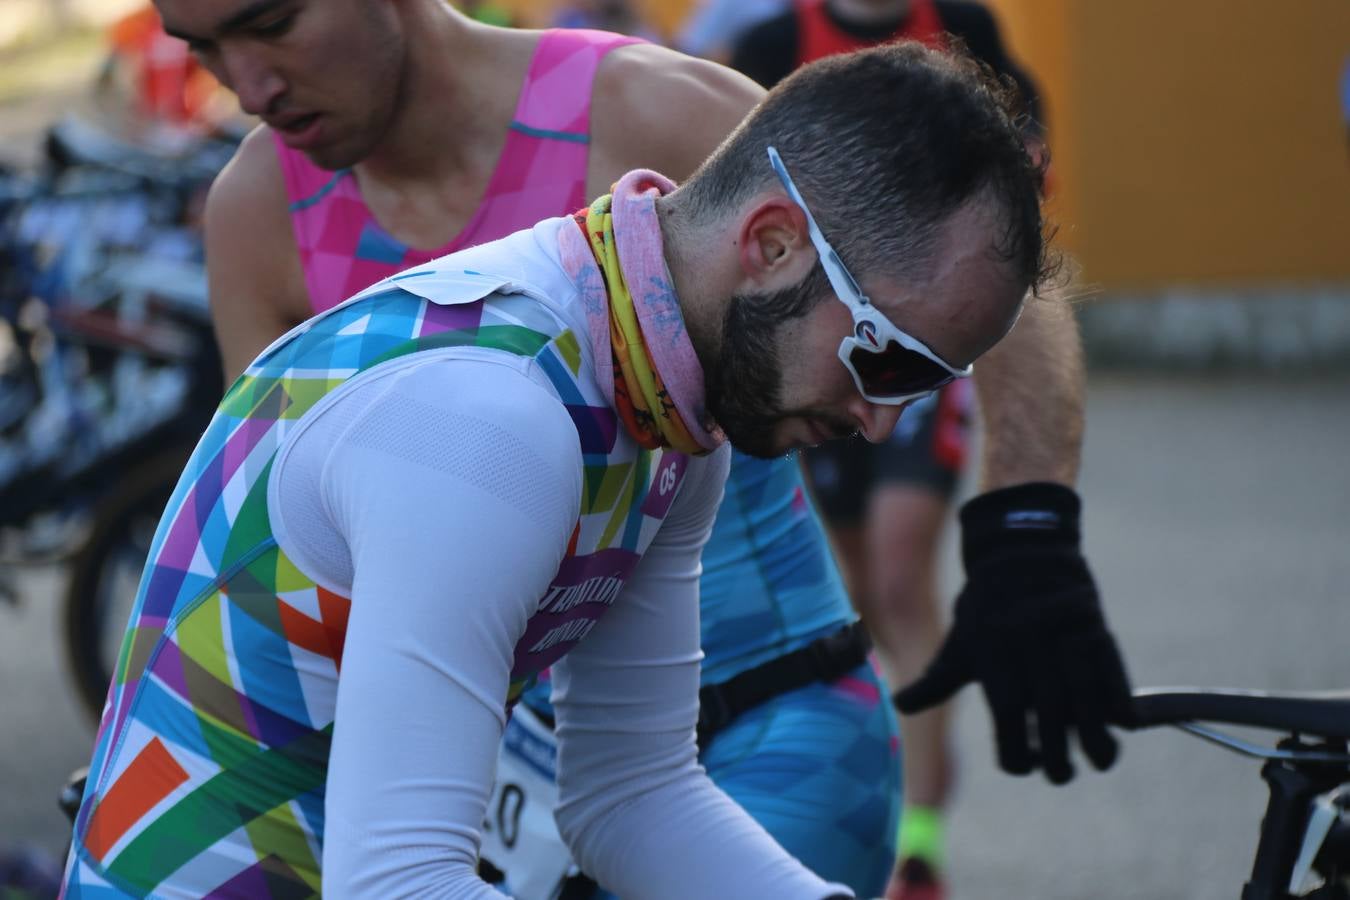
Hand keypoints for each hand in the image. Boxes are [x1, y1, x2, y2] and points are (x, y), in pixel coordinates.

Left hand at [892, 482, 1133, 783]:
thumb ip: (934, 683)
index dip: (1022, 763)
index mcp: (996, 676)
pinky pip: (1117, 687)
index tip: (1029, 760)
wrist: (1021, 553)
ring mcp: (1067, 653)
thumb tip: (899, 706)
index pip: (1011, 745)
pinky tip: (1117, 722)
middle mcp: (1031, 669)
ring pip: (1090, 719)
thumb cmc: (985, 607)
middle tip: (1062, 770)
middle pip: (1053, 740)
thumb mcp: (958, 644)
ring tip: (1098, 756)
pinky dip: (1120, 709)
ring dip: (1098, 745)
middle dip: (1060, 765)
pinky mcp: (1098, 637)